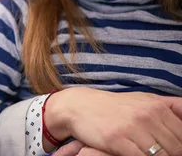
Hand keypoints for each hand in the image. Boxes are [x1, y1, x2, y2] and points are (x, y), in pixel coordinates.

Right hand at [45, 88, 181, 155]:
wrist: (78, 106)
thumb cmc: (112, 106)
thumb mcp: (142, 100)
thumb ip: (167, 107)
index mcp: (156, 106)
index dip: (180, 146)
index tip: (172, 149)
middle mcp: (147, 115)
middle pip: (176, 147)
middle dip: (171, 154)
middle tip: (160, 154)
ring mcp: (132, 127)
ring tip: (146, 154)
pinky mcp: (117, 140)